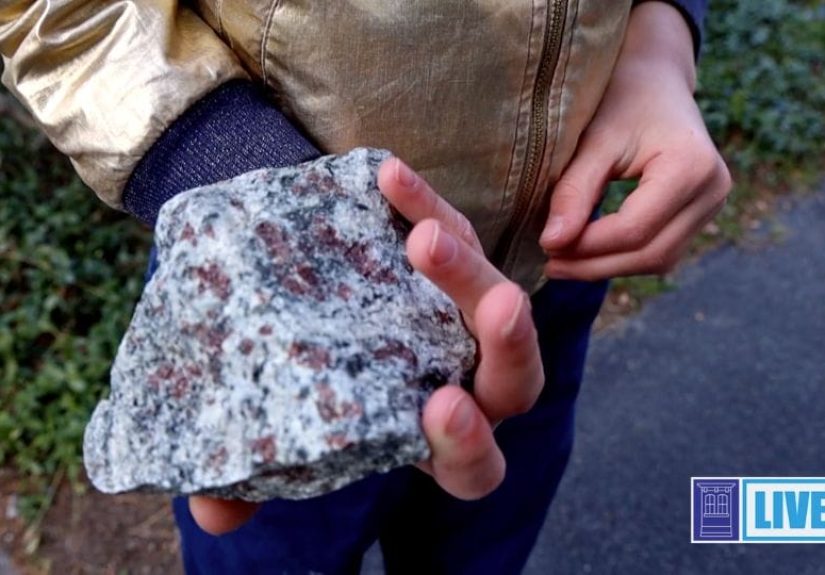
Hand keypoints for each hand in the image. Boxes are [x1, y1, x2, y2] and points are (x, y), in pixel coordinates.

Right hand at [189, 157, 543, 534]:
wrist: (291, 304)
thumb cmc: (295, 385)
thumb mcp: (276, 426)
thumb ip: (250, 475)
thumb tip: (214, 514)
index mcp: (431, 439)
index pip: (472, 464)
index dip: (467, 445)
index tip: (438, 408)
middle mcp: (463, 382)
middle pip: (515, 378)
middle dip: (508, 345)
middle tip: (495, 304)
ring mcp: (463, 319)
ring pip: (493, 297)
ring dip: (468, 266)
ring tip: (423, 233)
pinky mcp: (450, 260)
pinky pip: (457, 231)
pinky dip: (426, 204)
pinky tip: (386, 175)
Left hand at [540, 3, 731, 279]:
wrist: (654, 78)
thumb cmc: (620, 98)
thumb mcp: (593, 139)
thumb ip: (574, 192)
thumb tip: (552, 244)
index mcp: (691, 165)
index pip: (634, 228)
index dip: (587, 246)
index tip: (546, 246)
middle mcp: (713, 189)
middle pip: (651, 253)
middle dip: (596, 265)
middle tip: (550, 265)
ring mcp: (712, 204)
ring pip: (658, 260)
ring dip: (608, 267)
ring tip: (562, 262)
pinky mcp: (700, 213)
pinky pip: (662, 251)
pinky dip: (623, 258)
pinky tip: (587, 253)